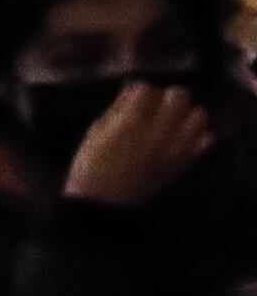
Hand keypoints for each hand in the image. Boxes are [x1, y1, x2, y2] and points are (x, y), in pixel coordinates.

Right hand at [65, 80, 214, 207]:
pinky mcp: (183, 163)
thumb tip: (132, 89)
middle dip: (167, 95)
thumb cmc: (91, 168)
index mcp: (130, 124)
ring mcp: (174, 148)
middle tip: (156, 104)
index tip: (133, 95)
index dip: (139, 88)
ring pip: (198, 115)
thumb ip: (116, 109)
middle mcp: (158, 132)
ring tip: (173, 119)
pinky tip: (183, 137)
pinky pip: (205, 140)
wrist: (103, 206)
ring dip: (187, 112)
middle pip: (179, 96)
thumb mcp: (95, 134)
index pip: (147, 88)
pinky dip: (198, 134)